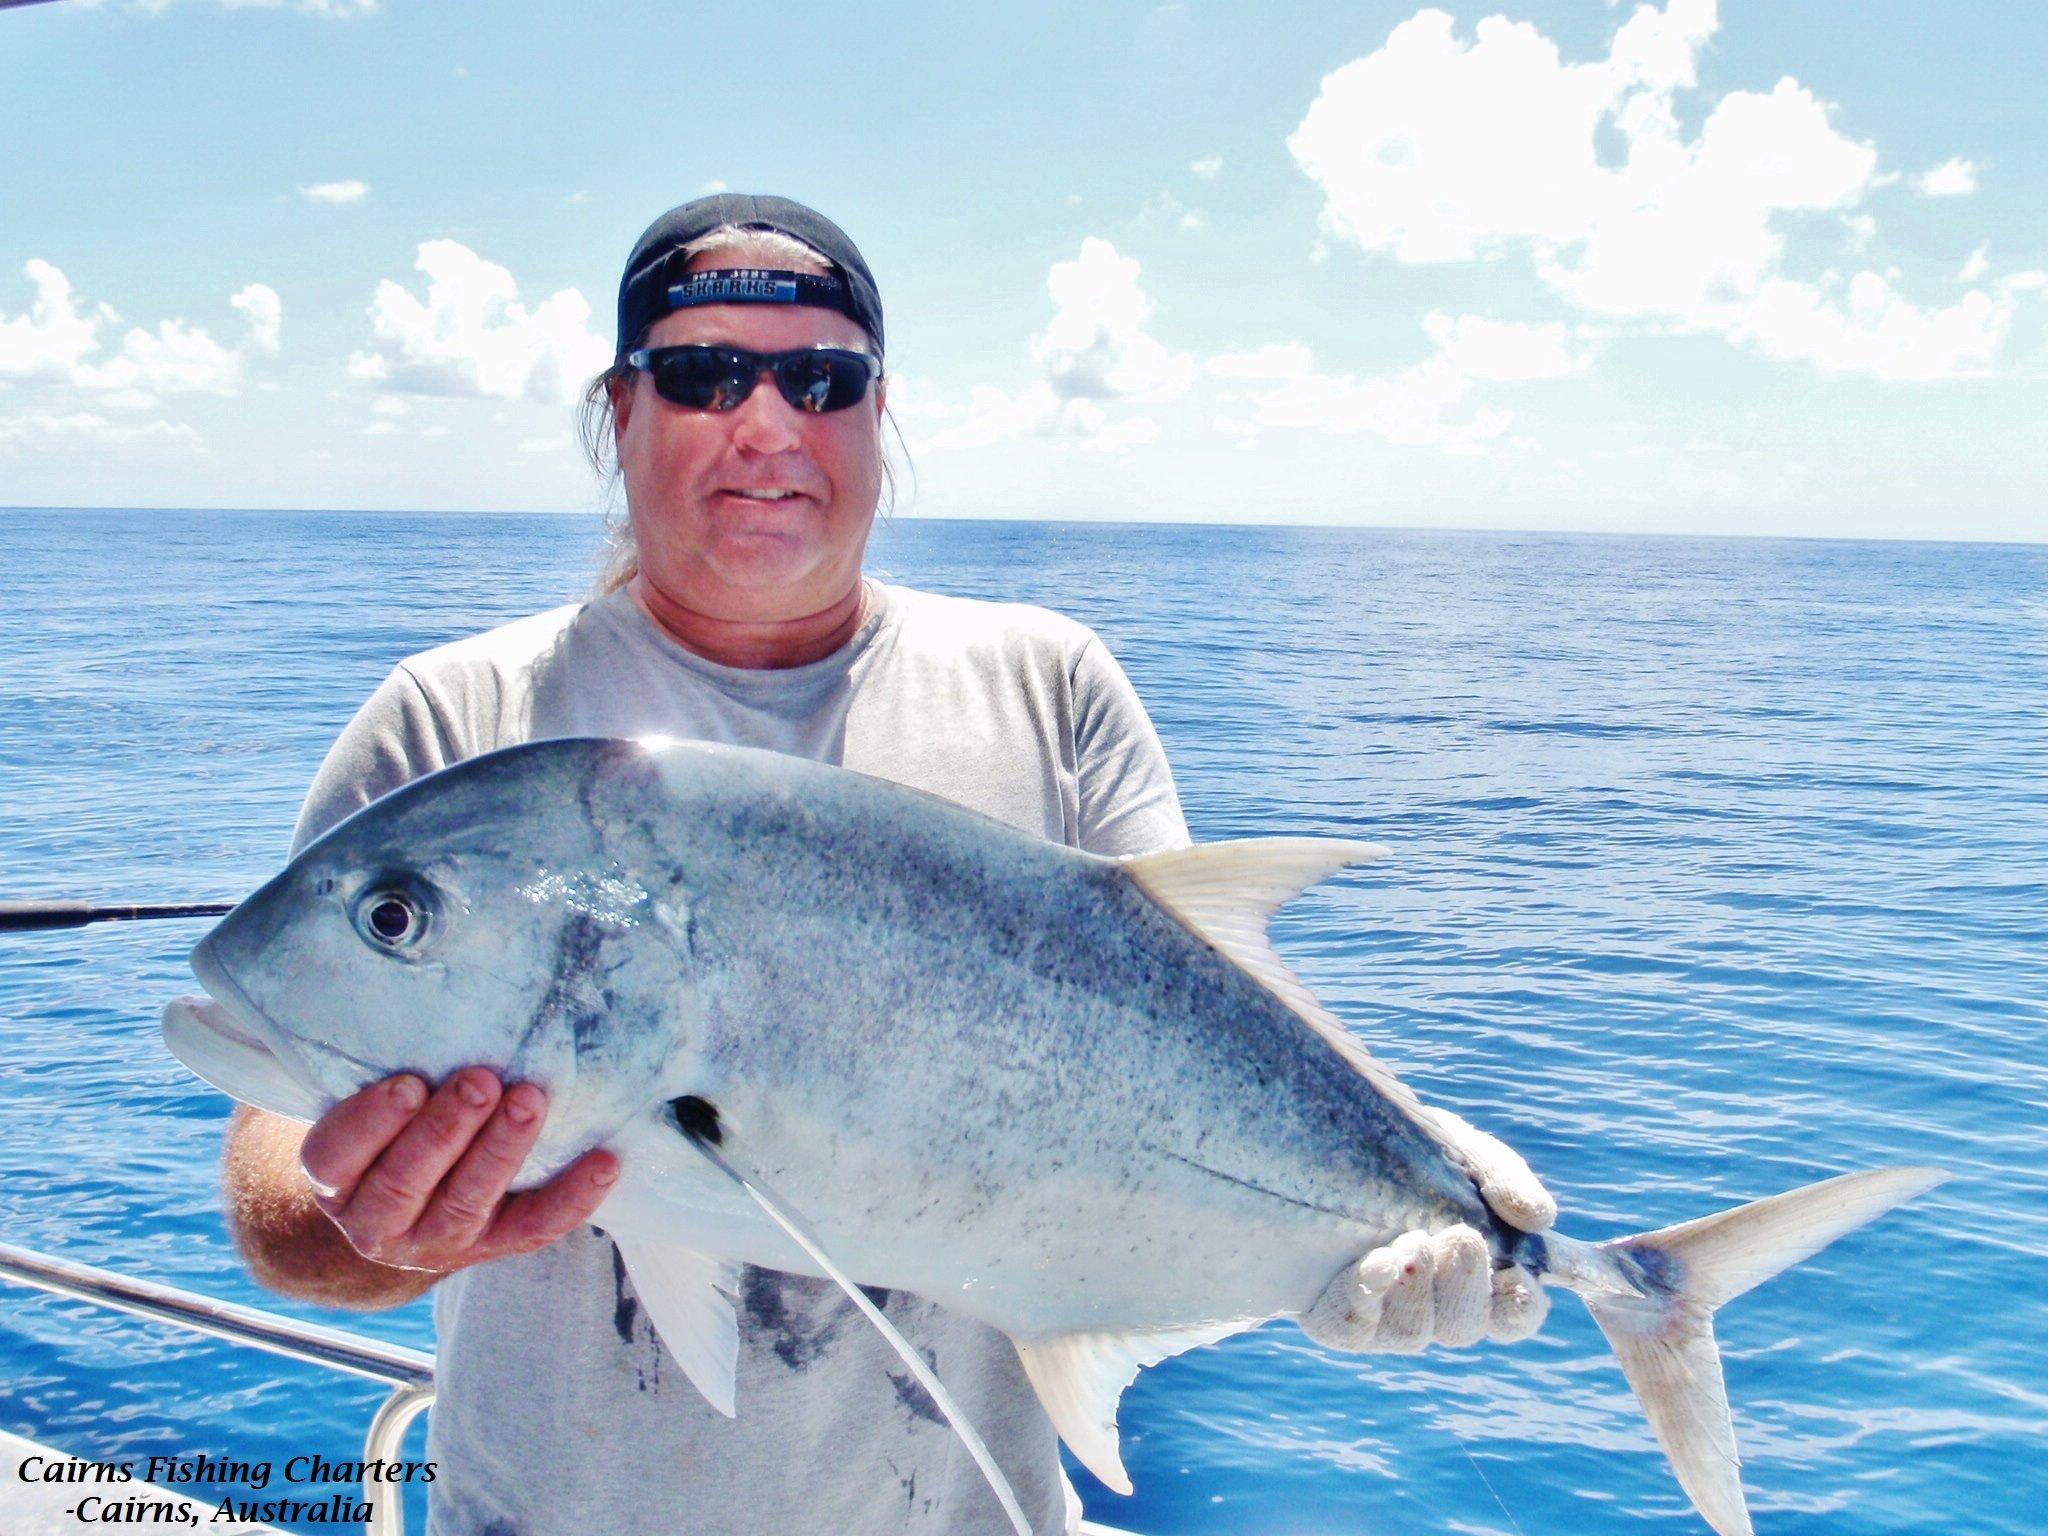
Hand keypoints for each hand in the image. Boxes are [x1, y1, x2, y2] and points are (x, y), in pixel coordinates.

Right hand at [297, 1068, 617, 1274]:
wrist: (401, 1212)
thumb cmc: (387, 1132)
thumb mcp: (365, 1108)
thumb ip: (385, 1077)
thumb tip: (425, 1009)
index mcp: (337, 1183)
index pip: (336, 1158)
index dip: (369, 1124)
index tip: (407, 1083)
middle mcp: (378, 1222)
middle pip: (405, 1181)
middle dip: (447, 1129)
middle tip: (482, 1081)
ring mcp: (437, 1242)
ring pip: (467, 1203)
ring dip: (501, 1150)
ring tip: (529, 1101)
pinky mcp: (492, 1248)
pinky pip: (534, 1229)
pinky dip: (573, 1196)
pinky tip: (605, 1160)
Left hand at [1299, 1109, 1554, 1352]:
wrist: (1311, 1145)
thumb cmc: (1396, 1150)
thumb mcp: (1454, 1148)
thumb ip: (1501, 1177)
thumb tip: (1540, 1219)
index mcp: (1472, 1272)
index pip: (1513, 1314)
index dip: (1521, 1307)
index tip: (1518, 1276)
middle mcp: (1429, 1303)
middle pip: (1464, 1328)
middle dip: (1467, 1287)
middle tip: (1460, 1238)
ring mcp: (1380, 1314)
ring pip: (1414, 1334)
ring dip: (1418, 1290)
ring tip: (1410, 1242)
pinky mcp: (1332, 1315)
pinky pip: (1355, 1325)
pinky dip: (1371, 1294)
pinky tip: (1377, 1262)